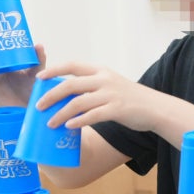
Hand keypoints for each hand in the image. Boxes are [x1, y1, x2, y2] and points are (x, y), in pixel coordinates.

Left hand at [35, 63, 161, 131]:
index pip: (73, 65)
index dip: (54, 70)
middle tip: (38, 106)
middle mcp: (104, 79)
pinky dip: (78, 121)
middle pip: (71, 84)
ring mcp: (111, 94)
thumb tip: (66, 95)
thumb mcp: (111, 84)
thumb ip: (91, 86)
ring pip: (78, 102)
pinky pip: (92, 115)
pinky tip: (69, 127)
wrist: (155, 108)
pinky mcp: (117, 109)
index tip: (39, 78)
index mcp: (101, 71)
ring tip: (50, 123)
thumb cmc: (130, 98)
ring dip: (61, 113)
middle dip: (51, 95)